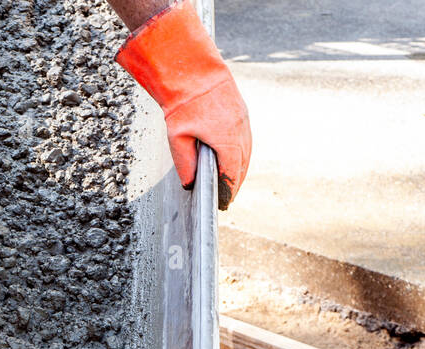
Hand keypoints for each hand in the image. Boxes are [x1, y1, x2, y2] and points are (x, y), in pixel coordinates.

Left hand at [117, 1, 250, 208]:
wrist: (193, 67)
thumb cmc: (183, 101)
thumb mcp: (177, 137)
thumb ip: (185, 164)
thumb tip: (190, 184)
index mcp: (227, 139)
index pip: (231, 174)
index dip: (228, 191)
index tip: (223, 204)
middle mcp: (240, 130)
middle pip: (242, 166)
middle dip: (235, 183)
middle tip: (227, 198)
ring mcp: (244, 119)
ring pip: (246, 152)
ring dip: (239, 168)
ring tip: (231, 182)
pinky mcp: (242, 111)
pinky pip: (245, 138)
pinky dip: (240, 152)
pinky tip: (232, 159)